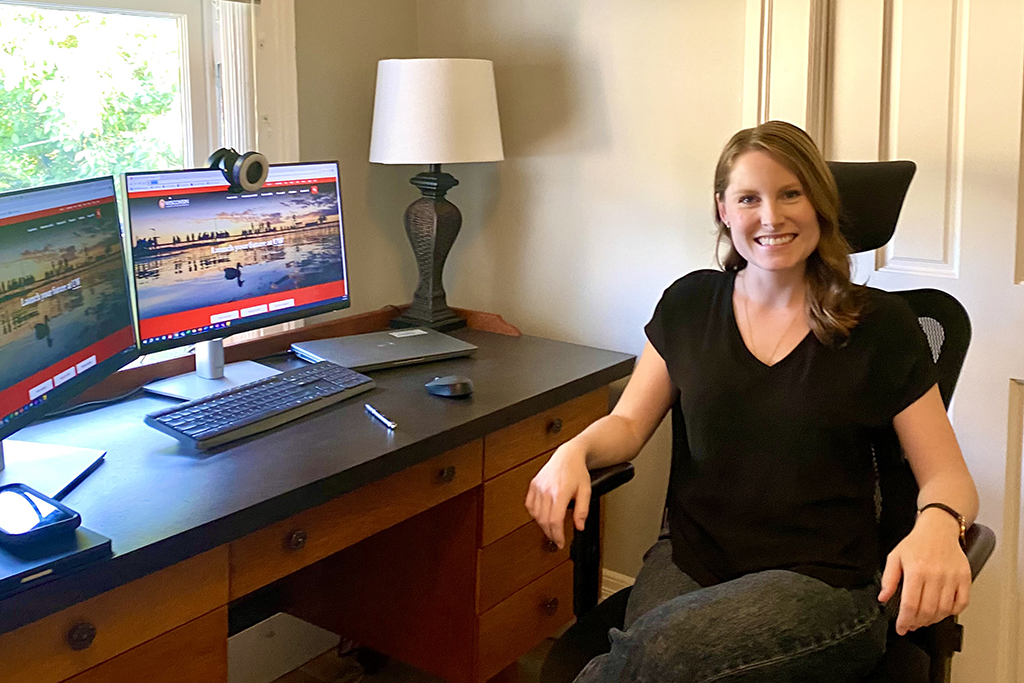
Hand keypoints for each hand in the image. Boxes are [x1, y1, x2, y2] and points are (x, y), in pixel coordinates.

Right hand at [525, 441, 590, 548]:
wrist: (568, 456)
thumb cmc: (577, 472)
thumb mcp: (586, 491)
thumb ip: (583, 510)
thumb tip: (579, 527)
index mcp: (560, 492)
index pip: (555, 521)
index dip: (557, 535)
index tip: (560, 542)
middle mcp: (547, 490)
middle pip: (544, 520)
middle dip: (550, 533)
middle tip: (557, 539)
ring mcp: (538, 487)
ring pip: (536, 514)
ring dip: (542, 525)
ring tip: (551, 528)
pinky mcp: (533, 485)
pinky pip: (529, 505)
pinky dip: (534, 514)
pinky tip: (542, 516)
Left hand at [878, 509, 971, 634]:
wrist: (938, 530)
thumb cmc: (916, 543)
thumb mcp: (895, 557)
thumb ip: (888, 579)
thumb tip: (883, 597)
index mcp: (916, 570)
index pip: (910, 604)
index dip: (904, 620)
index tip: (901, 628)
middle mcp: (935, 575)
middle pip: (927, 610)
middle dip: (917, 622)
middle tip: (911, 625)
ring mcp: (952, 577)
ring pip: (944, 609)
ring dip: (933, 620)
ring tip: (924, 620)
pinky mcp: (965, 578)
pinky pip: (962, 603)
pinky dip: (952, 612)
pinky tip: (942, 611)